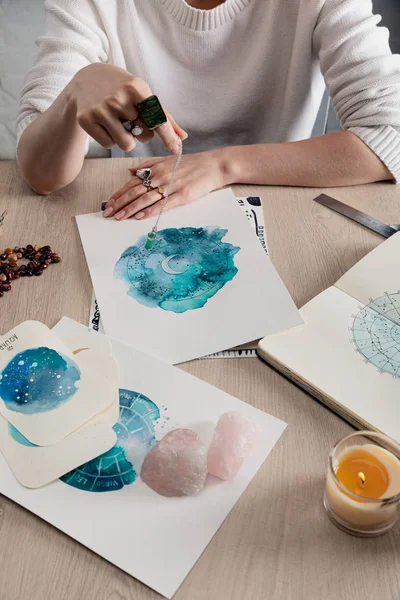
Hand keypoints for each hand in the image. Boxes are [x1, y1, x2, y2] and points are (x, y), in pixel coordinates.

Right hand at [68, 63, 186, 153]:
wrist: (85, 79)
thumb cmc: (121, 88)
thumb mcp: (141, 94)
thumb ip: (162, 115)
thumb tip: (182, 137)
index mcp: (136, 88)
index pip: (156, 118)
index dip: (167, 136)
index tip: (176, 149)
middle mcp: (118, 97)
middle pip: (143, 136)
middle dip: (141, 133)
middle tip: (131, 120)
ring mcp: (101, 109)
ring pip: (126, 144)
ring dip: (126, 139)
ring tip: (119, 123)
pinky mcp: (86, 119)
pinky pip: (109, 145)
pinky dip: (110, 139)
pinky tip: (105, 124)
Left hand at [103, 149, 231, 219]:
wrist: (215, 165)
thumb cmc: (193, 164)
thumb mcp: (168, 161)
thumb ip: (148, 167)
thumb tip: (130, 172)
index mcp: (156, 168)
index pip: (133, 182)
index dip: (119, 193)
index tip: (109, 203)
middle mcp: (161, 176)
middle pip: (136, 191)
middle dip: (120, 203)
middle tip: (108, 213)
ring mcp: (172, 186)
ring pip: (146, 198)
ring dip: (131, 209)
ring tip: (119, 217)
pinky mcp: (182, 195)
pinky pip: (163, 205)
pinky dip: (150, 211)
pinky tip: (140, 216)